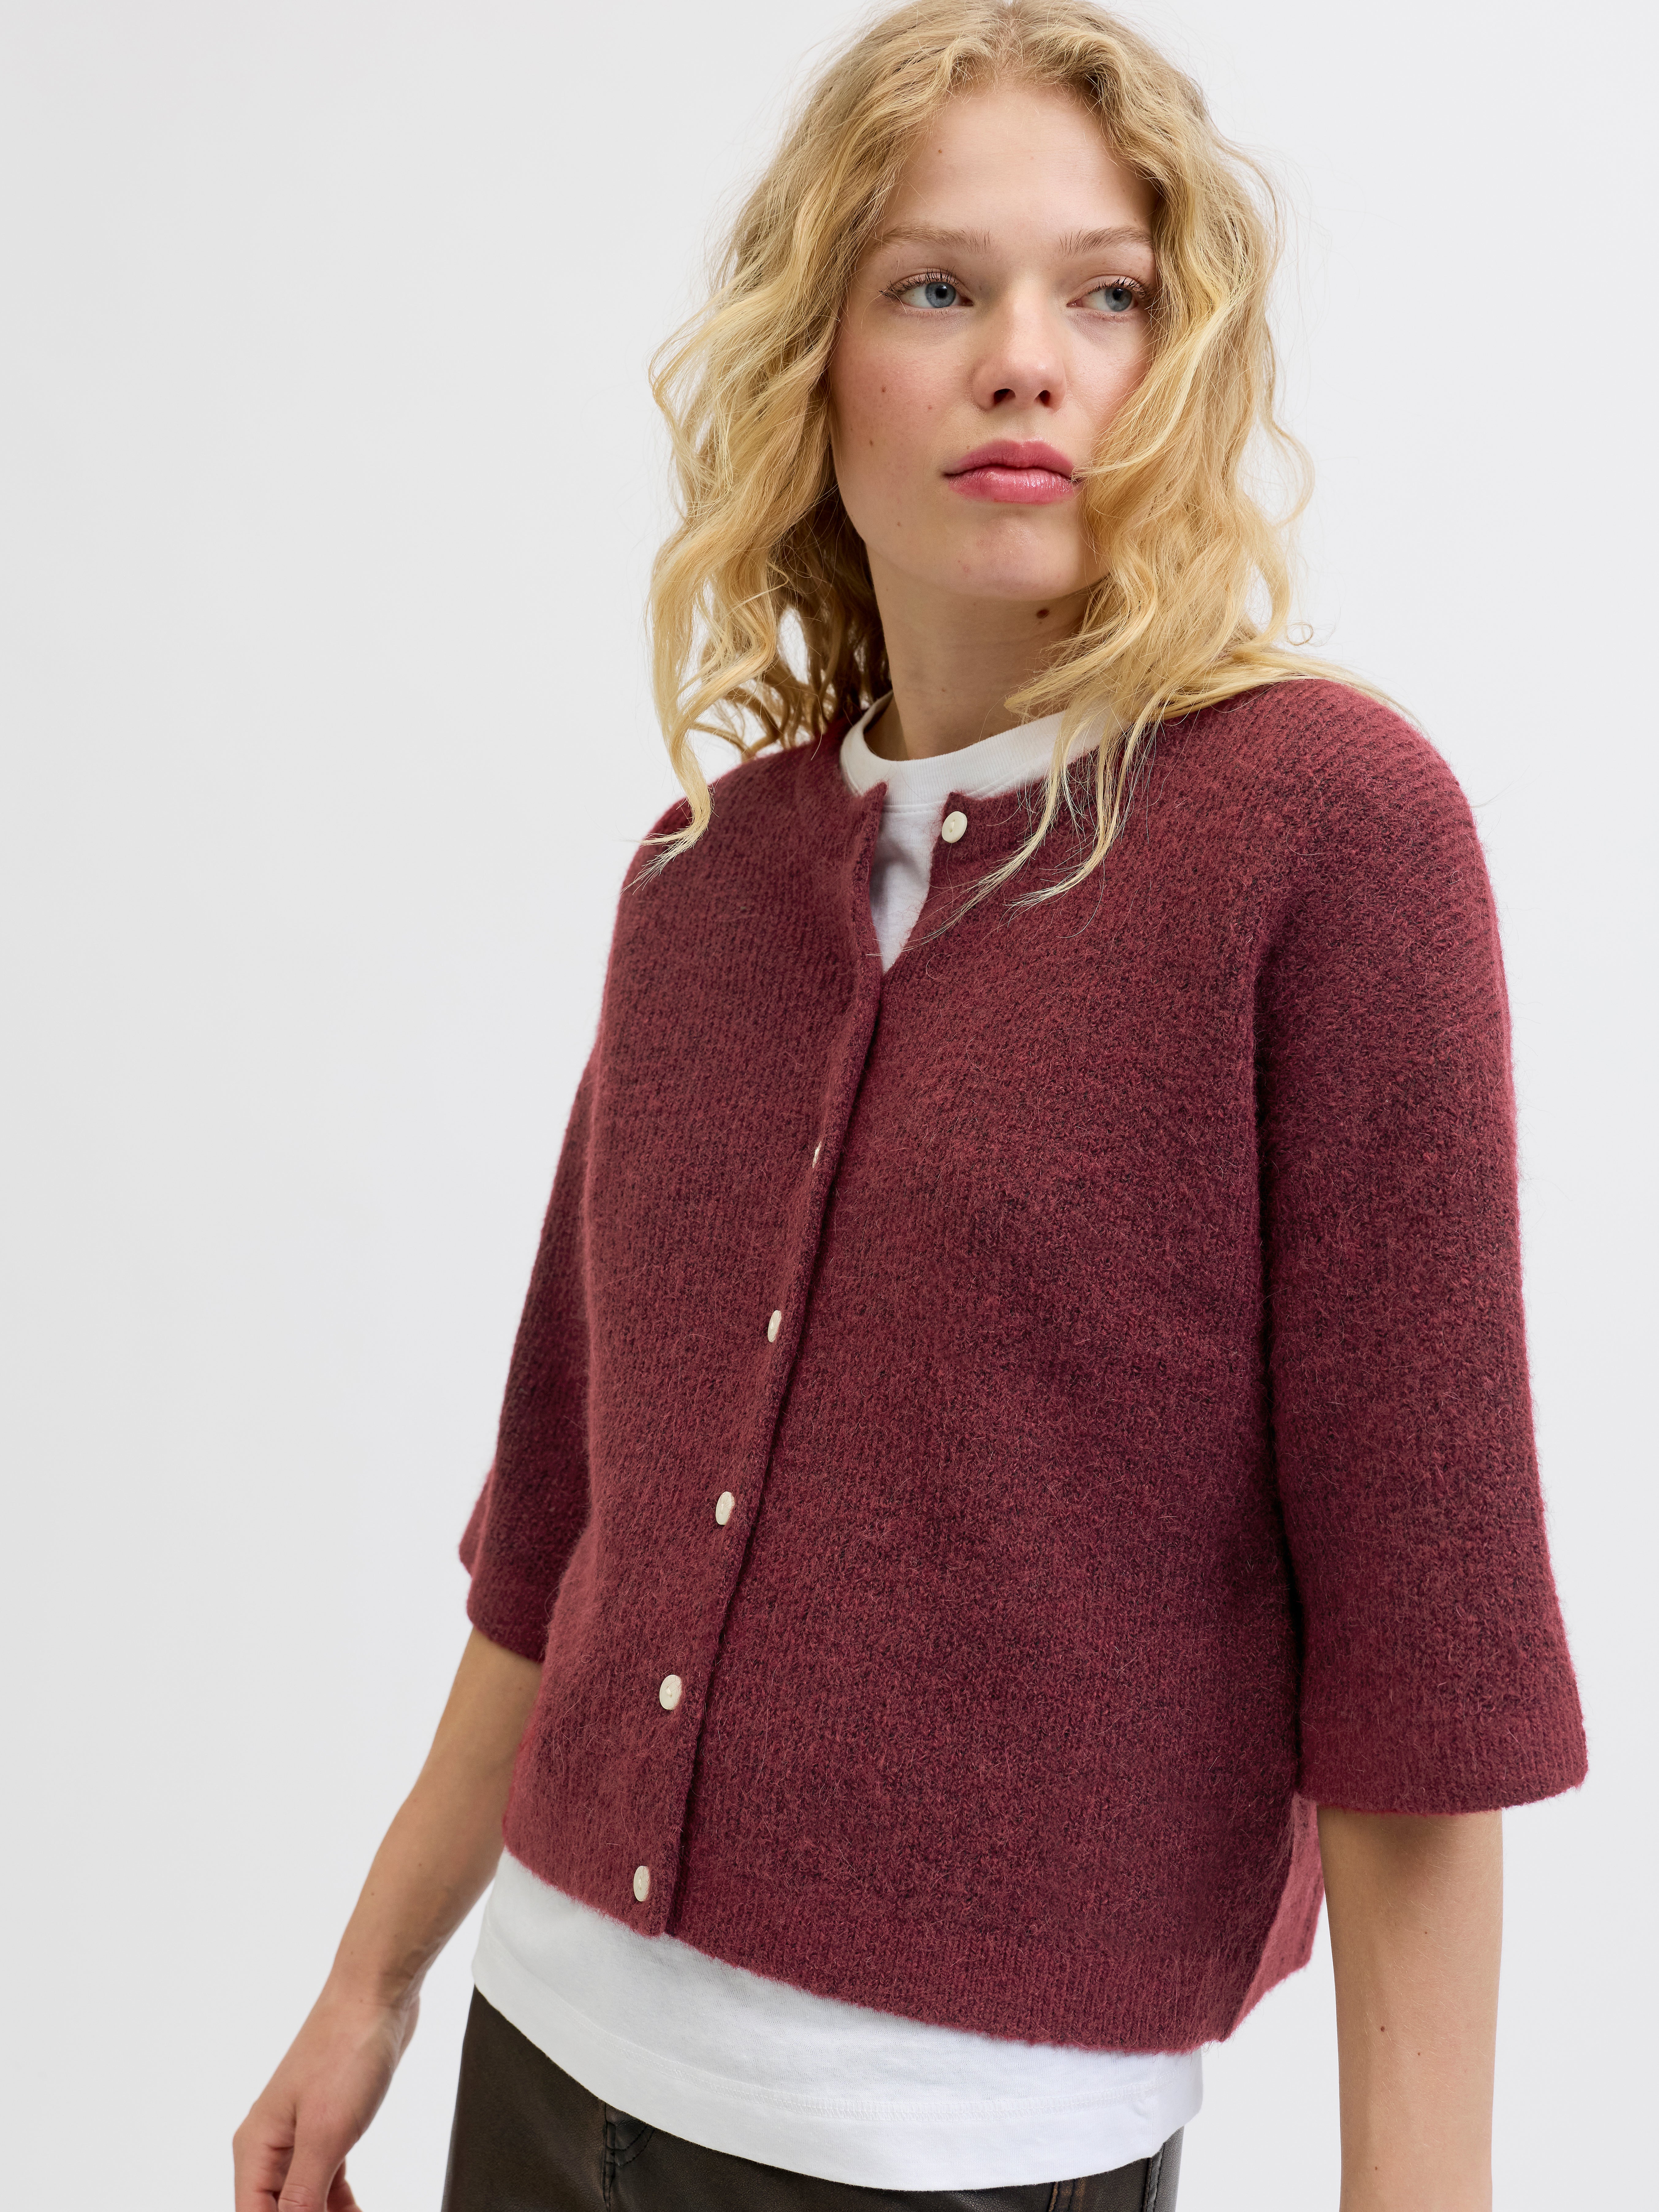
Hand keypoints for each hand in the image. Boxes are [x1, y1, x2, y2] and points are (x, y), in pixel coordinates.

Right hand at [233, 1983, 420, 2211]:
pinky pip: (325, 2179)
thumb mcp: (325, 2133)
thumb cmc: (346, 2048)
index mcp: (255, 2147)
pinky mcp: (327, 2124)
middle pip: (276, 2210)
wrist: (376, 1993)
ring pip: (302, 2199)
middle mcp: (270, 2143)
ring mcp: (299, 2133)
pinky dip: (339, 2202)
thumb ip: (302, 2192)